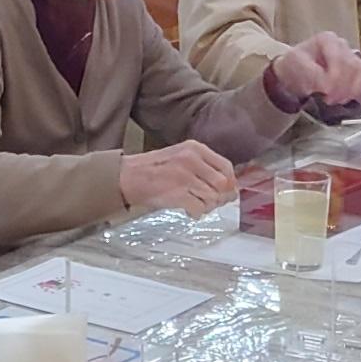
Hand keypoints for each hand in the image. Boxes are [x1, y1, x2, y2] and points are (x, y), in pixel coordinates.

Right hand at [119, 140, 240, 216]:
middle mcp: (192, 160)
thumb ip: (203, 166)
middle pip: (223, 184)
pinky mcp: (178, 194)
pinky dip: (197, 213)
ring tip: (198, 205)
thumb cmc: (155, 168)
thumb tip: (228, 186)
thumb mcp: (181, 155)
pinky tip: (190, 211)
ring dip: (208, 206)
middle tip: (214, 202)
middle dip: (221, 197)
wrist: (130, 176)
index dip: (230, 182)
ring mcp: (185, 177)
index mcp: (195, 148)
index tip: (228, 190)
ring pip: (213, 198)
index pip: (226, 166)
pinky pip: (199, 208)